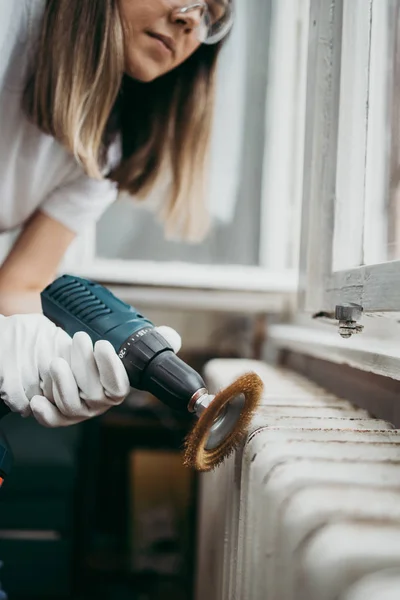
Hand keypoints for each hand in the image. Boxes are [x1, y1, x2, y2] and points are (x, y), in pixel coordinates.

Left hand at [31, 325, 181, 427]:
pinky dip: (44, 412)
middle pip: (93, 392)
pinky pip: (53, 420)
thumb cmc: (95, 356)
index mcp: (115, 389)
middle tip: (78, 339)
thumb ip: (150, 341)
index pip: (118, 386)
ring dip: (62, 383)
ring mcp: (77, 411)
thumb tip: (172, 338)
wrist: (67, 362)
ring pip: (72, 405)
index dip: (111, 368)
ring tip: (55, 361)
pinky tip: (37, 398)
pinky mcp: (57, 415)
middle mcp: (98, 404)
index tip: (102, 344)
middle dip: (84, 365)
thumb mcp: (121, 344)